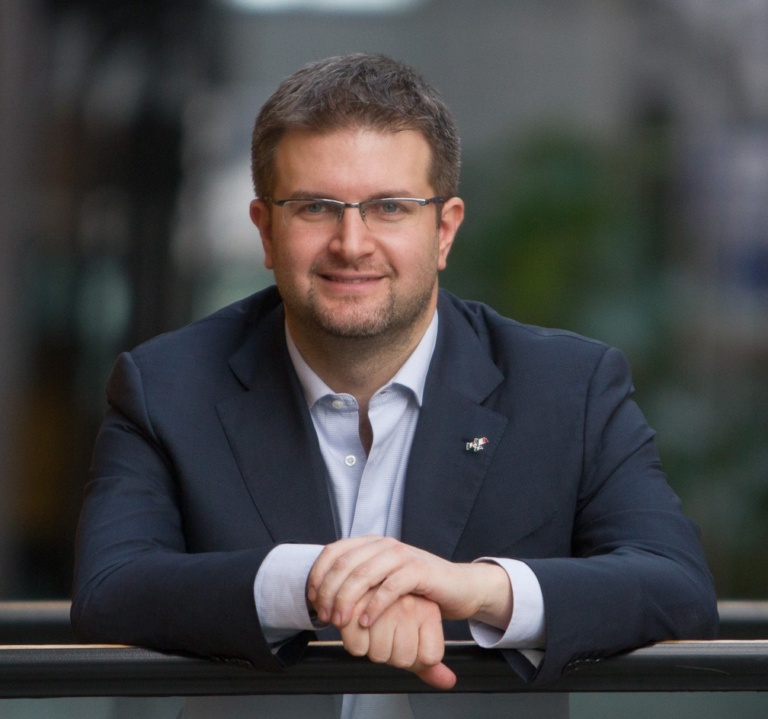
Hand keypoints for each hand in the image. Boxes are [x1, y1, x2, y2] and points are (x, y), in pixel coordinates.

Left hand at [307, 535, 511, 632]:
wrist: (458, 587)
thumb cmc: (416, 589)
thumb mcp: (381, 581)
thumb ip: (357, 582)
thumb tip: (321, 597)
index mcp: (371, 543)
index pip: (333, 552)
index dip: (318, 576)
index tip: (312, 601)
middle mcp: (384, 545)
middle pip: (344, 565)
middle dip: (329, 593)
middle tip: (326, 618)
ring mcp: (402, 555)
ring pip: (363, 575)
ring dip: (346, 600)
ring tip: (342, 622)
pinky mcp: (419, 570)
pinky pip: (390, 587)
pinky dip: (374, 606)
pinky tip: (366, 621)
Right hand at [340, 589, 455, 688]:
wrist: (366, 584)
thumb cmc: (392, 615)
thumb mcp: (415, 636)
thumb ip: (431, 665)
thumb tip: (449, 681)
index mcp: (429, 611)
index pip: (429, 658)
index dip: (415, 659)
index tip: (408, 642)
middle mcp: (410, 606)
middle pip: (402, 660)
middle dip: (392, 654)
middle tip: (387, 635)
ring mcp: (384, 605)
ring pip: (380, 656)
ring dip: (373, 649)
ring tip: (372, 630)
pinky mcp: (357, 606)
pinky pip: (358, 648)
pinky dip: (354, 643)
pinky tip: (358, 627)